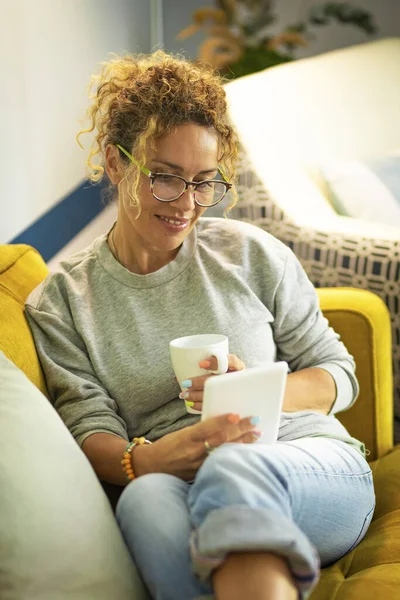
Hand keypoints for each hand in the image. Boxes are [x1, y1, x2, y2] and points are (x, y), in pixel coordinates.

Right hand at [132, 412, 260, 480]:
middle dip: (240, 430)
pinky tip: (246, 453)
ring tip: (256, 435)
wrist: (151, 466)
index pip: (207, 428)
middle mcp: (194, 451)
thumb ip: (200, 430)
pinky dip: (234, 457)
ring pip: (224, 453)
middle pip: (220, 440)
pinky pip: (220, 464)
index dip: (222, 421)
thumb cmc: (168, 446)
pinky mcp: (201, 475)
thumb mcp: (182, 433)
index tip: (236, 414)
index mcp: (187, 437)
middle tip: (254, 421)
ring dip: (242, 444)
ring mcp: (198, 465)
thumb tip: (222, 424)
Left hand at [180, 353, 245, 411]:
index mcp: (238, 367)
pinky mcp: (230, 403)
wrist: (243, 392)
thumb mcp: (224, 366)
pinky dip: (201, 405)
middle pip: (219, 380)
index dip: (216, 362)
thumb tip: (179, 372)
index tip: (201, 364)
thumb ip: (209, 365)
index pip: (231, 361)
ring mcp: (235, 392)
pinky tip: (191, 404)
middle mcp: (238, 379)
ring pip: (215, 394)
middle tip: (185, 384)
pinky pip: (215, 406)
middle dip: (199, 383)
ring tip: (184, 395)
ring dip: (196, 395)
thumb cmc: (227, 375)